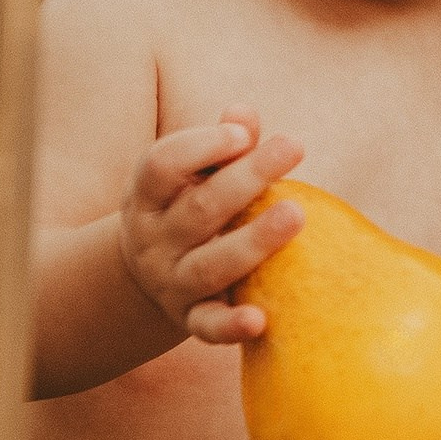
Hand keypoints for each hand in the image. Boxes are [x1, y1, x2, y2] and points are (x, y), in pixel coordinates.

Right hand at [117, 103, 305, 343]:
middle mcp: (155, 240)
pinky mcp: (190, 318)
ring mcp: (171, 281)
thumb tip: (243, 113)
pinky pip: (207, 326)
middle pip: (199, 209)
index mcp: (148, 197)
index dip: (200, 145)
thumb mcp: (189, 177)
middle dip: (247, 178)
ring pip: (210, 265)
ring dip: (253, 241)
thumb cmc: (185, 208)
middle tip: (293, 147)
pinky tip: (259, 320)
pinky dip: (231, 326)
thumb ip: (219, 146)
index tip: (243, 133)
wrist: (144, 279)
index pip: (161, 166)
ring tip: (296, 213)